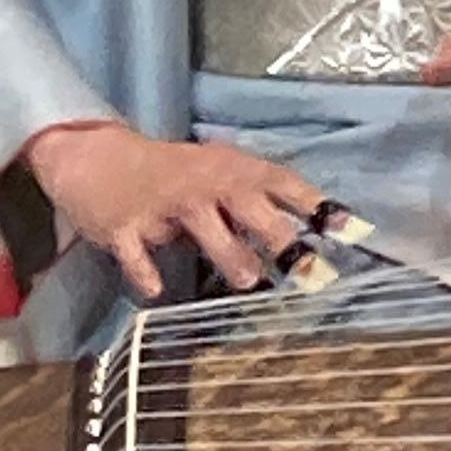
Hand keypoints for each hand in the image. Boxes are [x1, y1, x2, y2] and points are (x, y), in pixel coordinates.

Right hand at [20, 118, 322, 302]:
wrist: (98, 158)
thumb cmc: (174, 175)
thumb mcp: (218, 179)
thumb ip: (256, 208)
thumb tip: (306, 242)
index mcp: (230, 170)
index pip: (282, 183)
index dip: (317, 205)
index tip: (352, 229)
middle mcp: (203, 183)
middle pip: (248, 203)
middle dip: (279, 235)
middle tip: (307, 267)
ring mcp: (161, 202)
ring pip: (201, 223)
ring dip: (227, 251)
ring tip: (248, 281)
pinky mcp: (123, 224)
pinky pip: (136, 250)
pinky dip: (145, 270)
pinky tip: (155, 291)